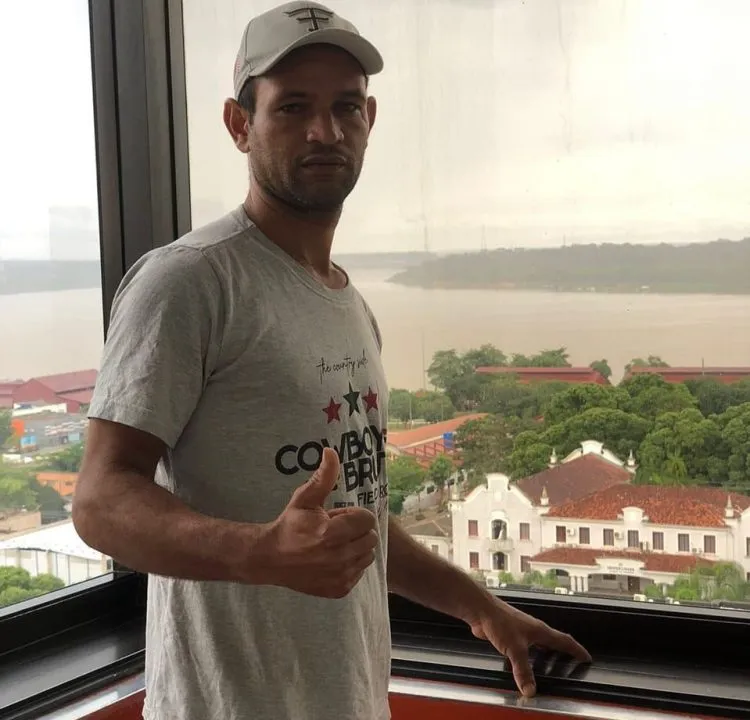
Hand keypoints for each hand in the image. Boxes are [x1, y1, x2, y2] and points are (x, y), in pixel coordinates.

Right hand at [254, 447, 378, 597]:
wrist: (271, 559)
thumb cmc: (290, 525)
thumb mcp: (305, 498)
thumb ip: (323, 477)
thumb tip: (331, 451)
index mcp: (331, 533)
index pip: (367, 519)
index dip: (353, 515)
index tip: (336, 517)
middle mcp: (338, 557)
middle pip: (371, 537)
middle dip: (356, 530)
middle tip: (335, 530)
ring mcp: (340, 575)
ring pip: (368, 555)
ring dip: (356, 547)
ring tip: (334, 544)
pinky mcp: (339, 589)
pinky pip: (360, 572)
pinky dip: (351, 564)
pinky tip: (333, 559)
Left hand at [467, 598, 590, 697]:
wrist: (480, 611)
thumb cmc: (500, 622)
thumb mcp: (515, 649)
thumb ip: (523, 671)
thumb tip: (531, 691)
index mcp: (540, 631)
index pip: (564, 641)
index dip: (577, 650)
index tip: (587, 657)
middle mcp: (533, 630)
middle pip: (553, 642)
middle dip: (563, 653)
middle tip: (571, 665)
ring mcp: (522, 631)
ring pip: (539, 645)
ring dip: (545, 656)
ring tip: (550, 668)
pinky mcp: (510, 635)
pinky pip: (525, 647)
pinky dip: (530, 657)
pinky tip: (524, 665)